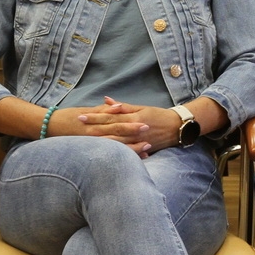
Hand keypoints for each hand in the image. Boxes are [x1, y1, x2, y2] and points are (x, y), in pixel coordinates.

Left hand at [53, 98, 178, 155]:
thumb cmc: (158, 115)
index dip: (95, 117)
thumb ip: (123, 107)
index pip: (110, 117)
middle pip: (110, 130)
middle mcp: (134, 130)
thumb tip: (106, 100)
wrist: (178, 128)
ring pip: (116, 142)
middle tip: (77, 127)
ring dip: (100, 141)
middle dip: (93, 129)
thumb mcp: (141, 108)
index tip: (81, 116)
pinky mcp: (141, 149)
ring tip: (85, 141)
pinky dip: (115, 153)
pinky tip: (103, 154)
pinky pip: (126, 152)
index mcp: (133, 118)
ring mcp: (138, 141)